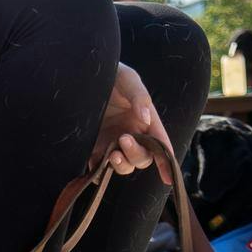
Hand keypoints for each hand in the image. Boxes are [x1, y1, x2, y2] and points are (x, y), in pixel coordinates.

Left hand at [92, 63, 174, 181]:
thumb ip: (139, 97)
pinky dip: (98, 171)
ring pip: (124, 165)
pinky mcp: (94, 146)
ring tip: (112, 155)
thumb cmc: (112, 74)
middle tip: (123, 140)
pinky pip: (99, 166)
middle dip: (136, 154)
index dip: (166, 161)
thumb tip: (145, 119)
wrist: (82, 73)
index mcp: (146, 121)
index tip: (168, 178)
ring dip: (121, 165)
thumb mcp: (128, 79)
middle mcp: (132, 134)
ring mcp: (113, 142)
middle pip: (142, 158)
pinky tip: (95, 167)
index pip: (160, 143)